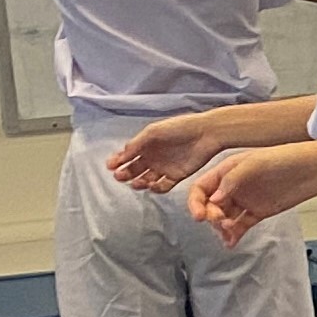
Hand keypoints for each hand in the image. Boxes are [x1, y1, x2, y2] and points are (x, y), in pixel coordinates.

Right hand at [106, 114, 227, 192]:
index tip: (110, 166)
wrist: (206, 133)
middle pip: (134, 170)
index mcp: (145, 145)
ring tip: (136, 182)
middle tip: (120, 176)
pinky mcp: (177, 176)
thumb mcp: (153, 132)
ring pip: (146, 180)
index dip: (117, 161)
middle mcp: (153, 157)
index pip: (126, 156)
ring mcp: (164, 167)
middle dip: (125, 174)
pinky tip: (152, 185)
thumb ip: (137, 143)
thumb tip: (121, 155)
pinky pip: (163, 186)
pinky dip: (156, 188)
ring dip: (139, 183)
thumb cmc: (180, 128)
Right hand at [183, 146, 316, 244]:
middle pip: (210, 206)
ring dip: (222, 228)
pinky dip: (235, 234)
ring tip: (229, 232)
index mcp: (226, 171)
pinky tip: (231, 242)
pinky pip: (241, 226)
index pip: (201, 189)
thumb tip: (213, 200)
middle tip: (221, 222)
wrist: (313, 168)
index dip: (195, 203)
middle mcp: (233, 186)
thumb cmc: (285, 158)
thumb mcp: (254, 163)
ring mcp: (245, 200)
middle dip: (211, 216)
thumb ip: (231, 180)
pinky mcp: (258, 212)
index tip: (200, 216)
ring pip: (224, 218)